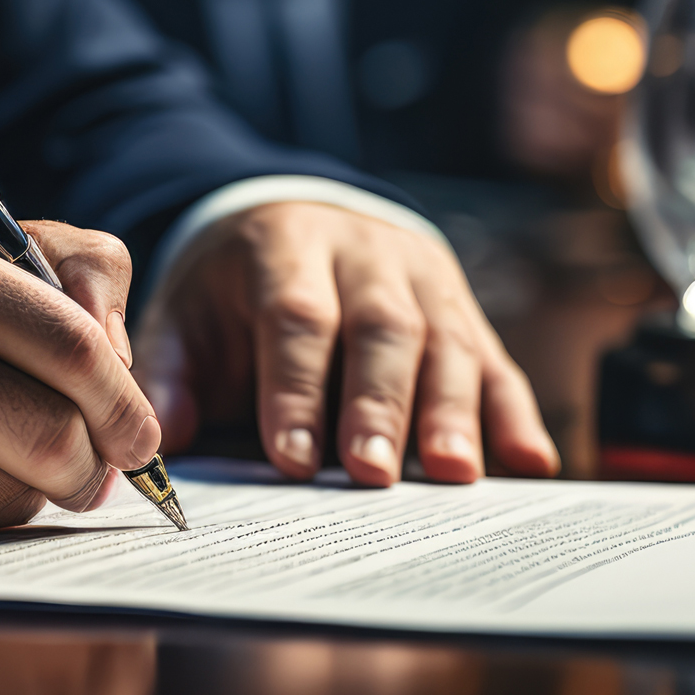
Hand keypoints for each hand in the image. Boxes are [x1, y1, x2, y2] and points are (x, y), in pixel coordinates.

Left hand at [133, 202, 558, 485]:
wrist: (295, 219)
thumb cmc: (235, 289)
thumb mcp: (187, 310)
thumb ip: (172, 371)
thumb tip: (161, 439)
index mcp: (288, 247)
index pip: (298, 317)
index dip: (295, 388)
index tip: (291, 458)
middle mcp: (367, 256)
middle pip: (383, 328)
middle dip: (379, 404)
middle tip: (373, 474)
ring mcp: (427, 281)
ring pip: (450, 341)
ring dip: (455, 412)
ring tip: (453, 475)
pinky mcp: (466, 313)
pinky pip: (498, 362)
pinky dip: (516, 415)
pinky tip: (533, 463)